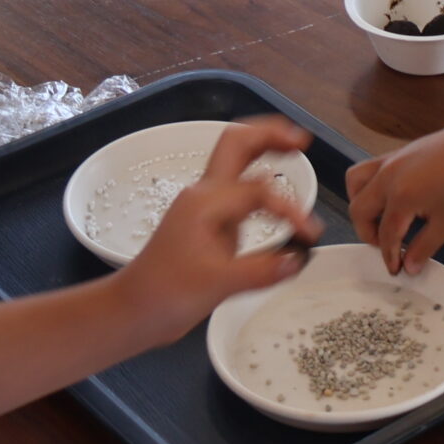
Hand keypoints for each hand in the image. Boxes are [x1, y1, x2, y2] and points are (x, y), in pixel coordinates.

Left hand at [116, 119, 324, 341]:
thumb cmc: (165, 293)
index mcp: (206, 202)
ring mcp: (204, 208)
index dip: (290, 208)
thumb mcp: (217, 284)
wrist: (133, 310)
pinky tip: (273, 190)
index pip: (260, 191)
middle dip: (270, 134)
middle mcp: (205, 195)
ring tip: (294, 148)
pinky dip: (259, 178)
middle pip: (237, 144)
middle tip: (302, 140)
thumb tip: (299, 258)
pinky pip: (237, 188)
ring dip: (263, 149)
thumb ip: (261, 271)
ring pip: (236, 161)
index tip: (310, 234)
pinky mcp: (207, 224)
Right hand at [345, 123, 443, 273]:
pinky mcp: (394, 154)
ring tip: (379, 220)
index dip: (389, 256)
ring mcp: (388, 162)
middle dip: (368, 233)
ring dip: (361, 206)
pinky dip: (367, 187)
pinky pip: (367, 170)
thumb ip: (425, 245)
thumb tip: (409, 267)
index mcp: (401, 197)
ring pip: (355, 184)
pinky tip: (389, 199)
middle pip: (359, 210)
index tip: (396, 269)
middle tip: (387, 246)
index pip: (386, 235)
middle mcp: (387, 178)